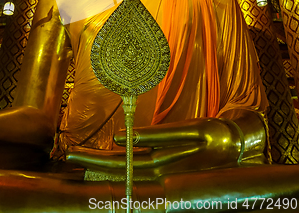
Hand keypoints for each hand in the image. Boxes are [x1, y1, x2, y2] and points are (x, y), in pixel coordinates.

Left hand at [66, 118, 242, 177]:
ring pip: (125, 172)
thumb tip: (123, 139)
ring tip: (81, 159)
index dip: (96, 159)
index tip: (74, 153)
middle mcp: (158, 173)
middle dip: (92, 163)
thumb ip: (157, 136)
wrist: (236, 146)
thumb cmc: (215, 135)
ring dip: (102, 166)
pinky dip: (119, 165)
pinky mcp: (165, 167)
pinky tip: (107, 161)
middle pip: (118, 170)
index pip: (121, 164)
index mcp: (162, 164)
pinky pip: (136, 169)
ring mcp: (161, 172)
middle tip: (69, 155)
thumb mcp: (191, 131)